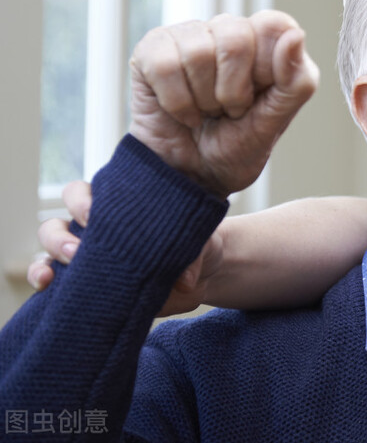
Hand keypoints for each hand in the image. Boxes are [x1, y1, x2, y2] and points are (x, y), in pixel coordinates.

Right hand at [27, 179, 223, 316]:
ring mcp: (87, 259)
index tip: (92, 214)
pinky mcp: (87, 287)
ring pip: (48, 253)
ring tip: (53, 276)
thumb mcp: (201, 243)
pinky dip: (44, 284)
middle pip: (57, 224)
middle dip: (59, 236)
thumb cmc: (198, 246)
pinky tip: (45, 289)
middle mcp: (95, 231)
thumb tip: (183, 280)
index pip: (84, 194)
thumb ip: (193, 254)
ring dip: (44, 262)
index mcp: (118, 208)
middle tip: (79, 251)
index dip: (81, 201)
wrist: (204, 275)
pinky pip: (54, 285)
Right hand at [128, 10, 318, 197]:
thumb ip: (297, 80)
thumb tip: (295, 35)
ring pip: (198, 53)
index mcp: (266, 40)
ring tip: (206, 111)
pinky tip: (183, 112)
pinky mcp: (152, 49)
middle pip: (236, 38)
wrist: (192, 176)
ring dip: (203, 100)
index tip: (259, 97)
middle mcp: (229, 29)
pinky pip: (165, 66)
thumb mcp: (277, 120)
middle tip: (230, 110)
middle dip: (234, 91)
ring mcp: (188, 35)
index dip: (266, 69)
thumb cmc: (238, 144)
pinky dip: (177, 103)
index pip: (274, 25)